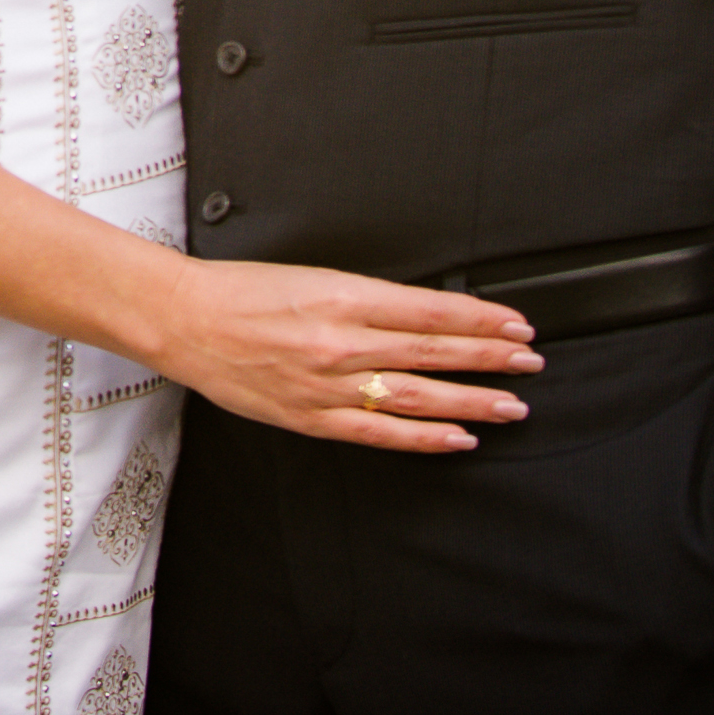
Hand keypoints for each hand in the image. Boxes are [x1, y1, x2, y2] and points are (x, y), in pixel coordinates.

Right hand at [136, 254, 545, 452]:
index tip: (515, 326)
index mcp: (343, 296)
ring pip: (418, 395)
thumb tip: (424, 317)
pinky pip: (380, 433)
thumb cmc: (240, 292)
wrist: (184, 320)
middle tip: (529, 363)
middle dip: (491, 359)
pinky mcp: (312, 417)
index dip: (481, 320)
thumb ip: (366, 300)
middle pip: (435, 352)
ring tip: (511, 405)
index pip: (432, 311)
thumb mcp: (312, 277)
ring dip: (472, 401)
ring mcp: (329, 384)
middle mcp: (342, 342)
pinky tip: (457, 437)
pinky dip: (424, 437)